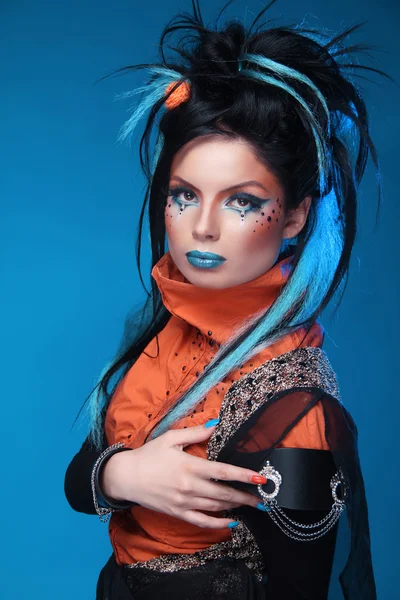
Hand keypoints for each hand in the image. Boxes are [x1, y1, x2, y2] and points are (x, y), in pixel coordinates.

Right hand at [101, 423, 266, 528]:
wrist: (126, 477)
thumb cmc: (148, 455)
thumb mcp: (171, 438)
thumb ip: (196, 432)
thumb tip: (216, 424)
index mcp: (190, 466)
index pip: (223, 472)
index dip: (243, 476)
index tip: (260, 478)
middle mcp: (189, 487)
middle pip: (224, 494)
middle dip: (246, 496)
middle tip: (264, 497)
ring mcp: (184, 502)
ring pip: (217, 508)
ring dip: (236, 507)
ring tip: (252, 505)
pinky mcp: (178, 513)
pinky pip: (202, 522)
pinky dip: (218, 524)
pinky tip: (231, 522)